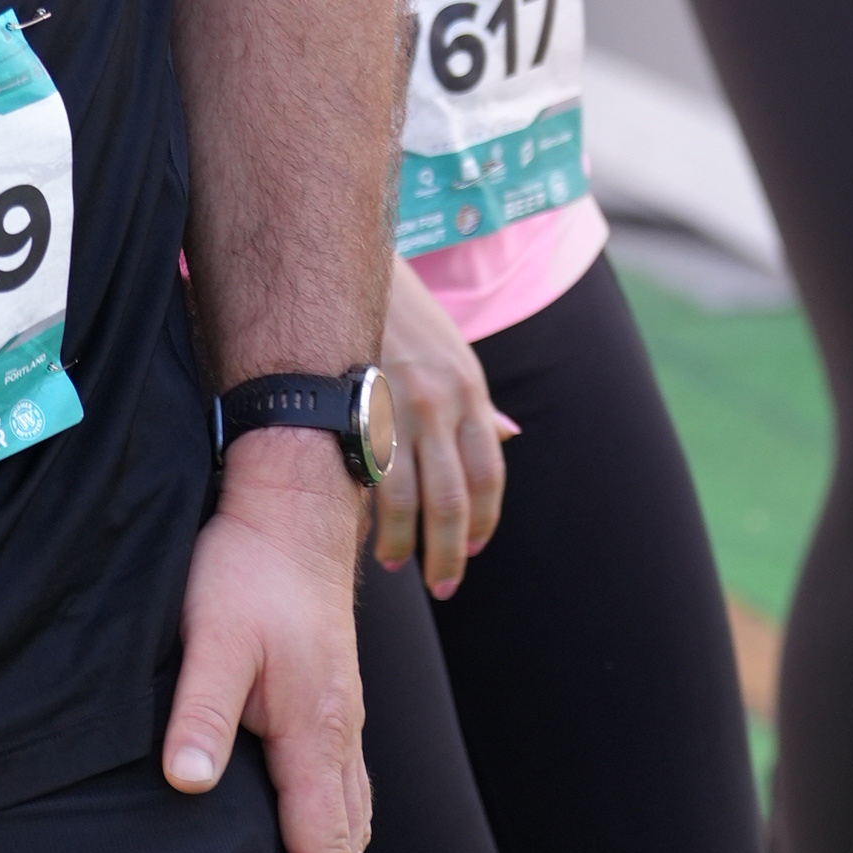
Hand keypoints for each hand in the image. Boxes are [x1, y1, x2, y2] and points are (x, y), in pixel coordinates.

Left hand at [164, 433, 369, 852]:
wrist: (294, 507)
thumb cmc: (244, 569)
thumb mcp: (210, 636)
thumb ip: (200, 711)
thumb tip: (188, 784)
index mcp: (317, 732)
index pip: (319, 849)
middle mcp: (342, 736)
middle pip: (346, 850)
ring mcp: (343, 721)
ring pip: (351, 823)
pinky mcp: (333, 703)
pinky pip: (345, 793)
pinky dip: (336, 840)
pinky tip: (319, 851)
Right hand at [377, 253, 514, 595]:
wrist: (345, 268)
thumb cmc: (401, 314)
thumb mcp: (454, 351)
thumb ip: (476, 402)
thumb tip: (507, 436)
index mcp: (469, 390)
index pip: (488, 474)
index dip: (482, 522)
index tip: (472, 551)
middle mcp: (439, 403)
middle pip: (453, 498)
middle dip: (450, 552)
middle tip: (444, 585)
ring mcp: (394, 407)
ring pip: (408, 499)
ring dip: (406, 544)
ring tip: (400, 566)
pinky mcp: (352, 408)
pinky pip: (366, 477)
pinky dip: (369, 514)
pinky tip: (366, 533)